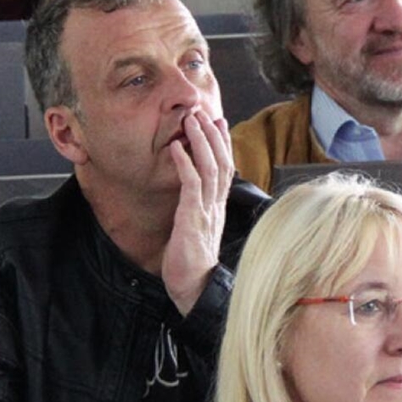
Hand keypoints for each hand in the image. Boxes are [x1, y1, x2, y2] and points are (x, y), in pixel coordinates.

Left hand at [161, 111, 232, 315]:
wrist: (194, 289)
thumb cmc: (191, 262)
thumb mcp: (197, 229)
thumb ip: (199, 209)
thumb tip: (194, 193)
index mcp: (218, 207)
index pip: (226, 168)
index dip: (223, 144)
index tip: (218, 122)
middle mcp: (216, 206)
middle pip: (222, 163)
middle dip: (213, 136)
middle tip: (204, 113)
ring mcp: (206, 211)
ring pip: (210, 168)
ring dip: (200, 142)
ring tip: (190, 121)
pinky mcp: (192, 218)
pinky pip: (191, 185)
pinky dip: (184, 163)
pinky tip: (176, 148)